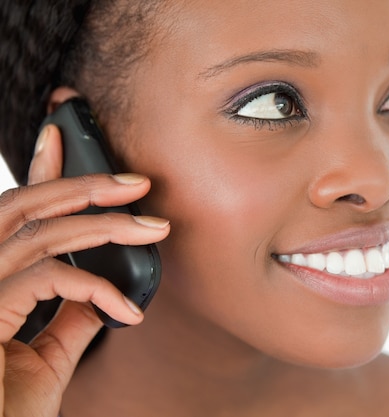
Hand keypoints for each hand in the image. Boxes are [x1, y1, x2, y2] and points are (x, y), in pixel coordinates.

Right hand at [0, 125, 169, 415]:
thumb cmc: (8, 408)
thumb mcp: (47, 356)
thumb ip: (71, 317)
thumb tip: (102, 291)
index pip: (14, 213)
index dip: (39, 170)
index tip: (61, 135)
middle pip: (24, 207)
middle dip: (83, 185)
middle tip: (137, 182)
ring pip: (41, 233)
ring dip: (105, 226)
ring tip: (153, 229)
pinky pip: (48, 277)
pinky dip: (96, 288)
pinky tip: (128, 313)